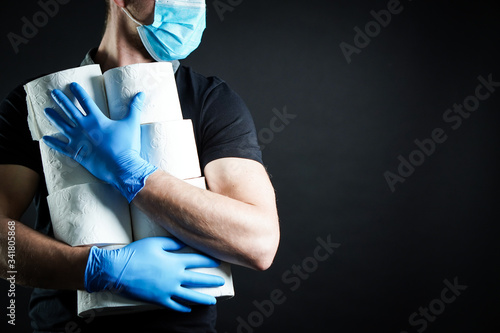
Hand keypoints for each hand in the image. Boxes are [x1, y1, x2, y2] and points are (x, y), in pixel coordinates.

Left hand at [43, 82, 156, 201]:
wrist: (122, 167)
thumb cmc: (127, 146)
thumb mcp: (132, 124)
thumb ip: (135, 107)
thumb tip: (141, 94)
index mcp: (97, 119)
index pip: (85, 101)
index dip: (78, 92)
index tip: (71, 85)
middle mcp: (84, 127)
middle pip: (69, 110)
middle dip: (61, 100)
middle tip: (54, 93)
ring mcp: (78, 140)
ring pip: (62, 126)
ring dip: (54, 117)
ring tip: (46, 110)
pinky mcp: (77, 153)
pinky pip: (61, 147)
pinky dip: (53, 143)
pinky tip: (45, 138)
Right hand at [84, 237, 224, 311]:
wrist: (117, 270)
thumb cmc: (135, 253)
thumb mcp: (155, 243)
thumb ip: (172, 243)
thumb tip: (184, 243)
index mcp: (175, 261)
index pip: (197, 260)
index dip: (209, 260)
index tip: (218, 261)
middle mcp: (175, 277)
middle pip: (198, 279)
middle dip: (211, 281)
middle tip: (221, 282)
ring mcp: (167, 290)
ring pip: (190, 296)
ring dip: (202, 298)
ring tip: (212, 300)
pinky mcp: (159, 299)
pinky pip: (174, 305)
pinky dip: (182, 308)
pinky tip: (189, 309)